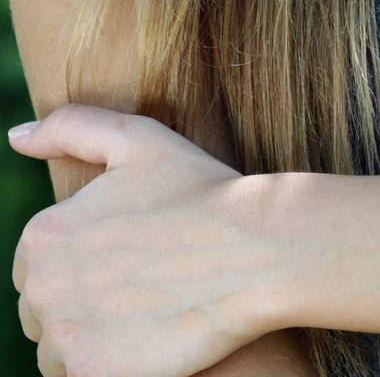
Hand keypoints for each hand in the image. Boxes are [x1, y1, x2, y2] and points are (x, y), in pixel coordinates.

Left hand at [9, 103, 275, 376]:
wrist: (256, 250)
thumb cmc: (200, 190)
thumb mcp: (138, 139)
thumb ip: (70, 128)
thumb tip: (17, 136)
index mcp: (44, 234)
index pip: (35, 267)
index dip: (81, 264)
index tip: (125, 259)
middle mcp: (44, 288)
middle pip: (41, 315)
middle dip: (79, 306)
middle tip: (138, 289)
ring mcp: (67, 338)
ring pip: (58, 355)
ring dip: (90, 342)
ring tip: (143, 318)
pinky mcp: (95, 376)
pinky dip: (110, 368)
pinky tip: (148, 343)